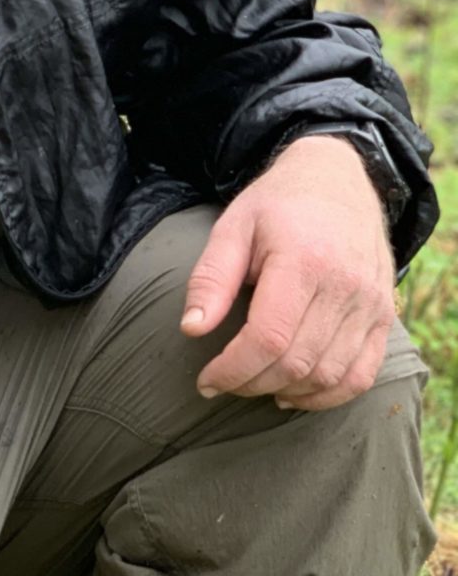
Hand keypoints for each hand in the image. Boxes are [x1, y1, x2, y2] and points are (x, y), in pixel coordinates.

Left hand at [180, 135, 395, 410]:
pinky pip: (362, 374)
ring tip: (253, 384)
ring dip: (287, 391)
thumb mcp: (233, 227)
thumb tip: (191, 329)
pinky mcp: (384, 316)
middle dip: (252, 383)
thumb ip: (210, 278)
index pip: (268, 338)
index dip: (234, 369)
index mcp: (303, 261)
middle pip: (297, 363)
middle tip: (223, 382)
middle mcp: (345, 286)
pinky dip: (328, 395)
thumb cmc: (277, 205)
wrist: (338, 180)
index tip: (206, 380)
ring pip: (330, 375)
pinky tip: (295, 392)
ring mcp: (371, 304)